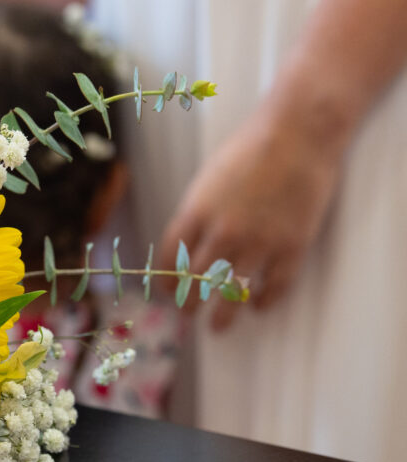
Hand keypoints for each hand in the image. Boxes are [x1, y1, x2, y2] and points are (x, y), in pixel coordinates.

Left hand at [161, 103, 342, 330]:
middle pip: (197, 281)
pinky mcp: (291, 247)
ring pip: (233, 293)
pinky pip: (275, 287)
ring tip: (217, 326)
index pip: (170, 258)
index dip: (166, 279)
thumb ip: (199, 212)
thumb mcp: (209, 179)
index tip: (165, 290)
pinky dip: (265, 301)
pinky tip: (260, 306)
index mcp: (195, 212)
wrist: (296, 135)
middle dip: (189, 303)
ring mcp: (258, 242)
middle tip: (188, 313)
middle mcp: (222, 232)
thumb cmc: (250, 149)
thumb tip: (191, 242)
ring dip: (222, 315)